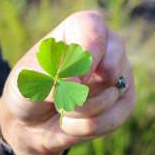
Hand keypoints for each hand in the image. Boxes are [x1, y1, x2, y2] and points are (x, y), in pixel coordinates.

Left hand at [0, 11, 136, 154]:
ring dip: (77, 111)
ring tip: (63, 106)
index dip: (81, 59)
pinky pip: (114, 119)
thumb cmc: (32, 88)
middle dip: (78, 92)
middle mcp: (109, 46)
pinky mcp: (126, 100)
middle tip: (58, 96)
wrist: (34, 118)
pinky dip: (86, 127)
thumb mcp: (28, 78)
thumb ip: (48, 74)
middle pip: (109, 69)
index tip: (63, 81)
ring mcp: (121, 73)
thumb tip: (74, 83)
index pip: (92, 32)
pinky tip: (74, 120)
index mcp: (82, 27)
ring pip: (110, 97)